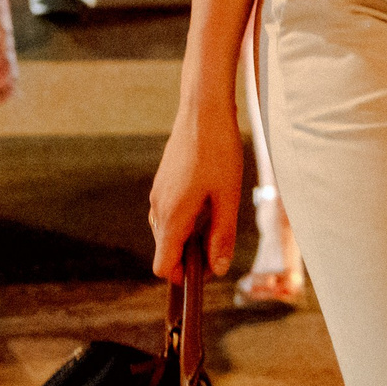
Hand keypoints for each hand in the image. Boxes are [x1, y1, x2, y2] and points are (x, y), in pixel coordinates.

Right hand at [148, 100, 244, 279]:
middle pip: (166, 250)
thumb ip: (222, 235)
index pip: (162, 266)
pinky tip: (208, 199)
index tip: (205, 270)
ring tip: (217, 214)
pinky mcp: (163, 182)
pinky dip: (186, 218)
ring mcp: (158, 193)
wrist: (202, 109)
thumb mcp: (228, 196)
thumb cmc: (218, 150)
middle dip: (190, 255)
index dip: (181, 276)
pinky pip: (169, 212)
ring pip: (168, 231)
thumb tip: (217, 269)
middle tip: (221, 238)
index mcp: (172, 216)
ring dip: (189, 235)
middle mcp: (158, 207)